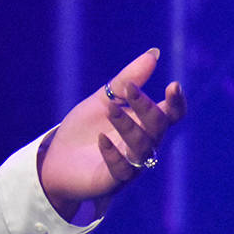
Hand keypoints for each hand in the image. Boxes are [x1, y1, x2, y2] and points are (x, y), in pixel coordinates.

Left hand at [38, 48, 187, 220]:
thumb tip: (154, 54)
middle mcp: (142, 145)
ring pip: (142, 147)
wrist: (56, 159)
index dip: (177, 102)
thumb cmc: (85, 130)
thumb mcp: (102, 100)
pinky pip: (122, 170)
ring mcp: (131, 165)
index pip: (170, 115)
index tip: (173, 85)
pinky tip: (101, 138)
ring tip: (111, 109)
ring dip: (128, 126)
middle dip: (146, 108)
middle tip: (129, 89)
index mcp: (143, 125)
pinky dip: (113, 154)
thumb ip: (126, 81)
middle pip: (157, 127)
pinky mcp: (112, 180)